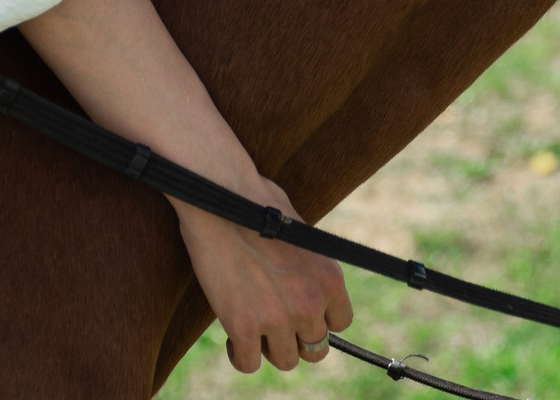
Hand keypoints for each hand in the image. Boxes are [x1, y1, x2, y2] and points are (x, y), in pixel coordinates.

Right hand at [176, 175, 353, 373]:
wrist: (220, 195)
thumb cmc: (255, 200)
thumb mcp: (301, 231)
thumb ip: (309, 265)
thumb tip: (304, 277)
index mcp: (329, 278)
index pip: (339, 324)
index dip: (318, 320)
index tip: (300, 314)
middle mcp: (310, 302)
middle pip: (315, 349)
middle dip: (295, 338)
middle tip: (272, 321)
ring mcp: (278, 318)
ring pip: (285, 360)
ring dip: (269, 347)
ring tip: (251, 327)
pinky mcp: (244, 326)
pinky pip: (248, 363)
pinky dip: (239, 353)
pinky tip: (232, 337)